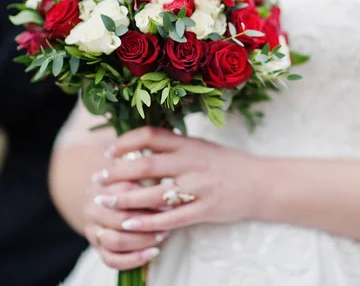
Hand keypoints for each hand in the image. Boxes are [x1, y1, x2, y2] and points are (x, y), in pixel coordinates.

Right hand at [84, 180, 166, 269]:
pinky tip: (153, 253)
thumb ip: (147, 178)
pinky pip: (113, 261)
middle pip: (119, 219)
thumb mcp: (134, 176)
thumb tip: (168, 195)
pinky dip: (134, 259)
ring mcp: (94, 232)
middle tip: (168, 221)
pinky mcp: (99, 250)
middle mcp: (93, 211)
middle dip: (146, 222)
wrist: (101, 200)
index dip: (148, 200)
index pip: (125, 195)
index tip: (168, 203)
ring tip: (161, 235)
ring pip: (116, 241)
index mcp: (101, 189)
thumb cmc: (127, 186)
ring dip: (142, 240)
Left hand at [93, 127, 261, 231]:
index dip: (126, 141)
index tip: (109, 151)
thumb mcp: (201, 147)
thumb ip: (174, 147)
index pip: (151, 135)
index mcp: (189, 144)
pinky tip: (130, 223)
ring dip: (125, 199)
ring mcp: (198, 187)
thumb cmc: (227, 165)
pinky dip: (148, 221)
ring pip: (154, 193)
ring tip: (105, 202)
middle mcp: (191, 163)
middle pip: (146, 165)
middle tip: (98, 180)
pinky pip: (171, 217)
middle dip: (117, 173)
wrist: (260, 184)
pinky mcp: (205, 209)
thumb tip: (140, 147)